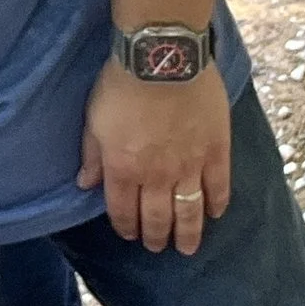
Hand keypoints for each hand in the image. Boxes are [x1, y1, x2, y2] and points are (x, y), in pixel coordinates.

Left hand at [79, 59, 230, 253]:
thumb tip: (85, 185)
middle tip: (159, 247)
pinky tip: (215, 213)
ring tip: (188, 248)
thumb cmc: (122, 84)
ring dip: (188, 234)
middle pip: (157, 218)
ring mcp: (190, 165)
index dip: (126, 227)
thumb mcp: (93, 119)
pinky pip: (219, 186)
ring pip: (189, 212)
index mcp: (124, 169)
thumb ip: (92, 155)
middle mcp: (157, 175)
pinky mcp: (216, 150)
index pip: (123, 211)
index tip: (129, 234)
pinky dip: (217, 203)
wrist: (163, 57)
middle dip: (156, 237)